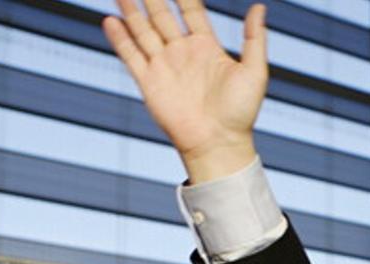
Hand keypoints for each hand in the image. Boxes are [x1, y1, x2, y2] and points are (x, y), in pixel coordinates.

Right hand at [102, 0, 267, 182]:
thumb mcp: (255, 72)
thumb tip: (259, 7)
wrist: (218, 143)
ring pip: (143, 31)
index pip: (191, 11)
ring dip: (132, 11)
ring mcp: (164, 66)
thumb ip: (254, 38)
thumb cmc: (241, 112)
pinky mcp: (149, 83)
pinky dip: (120, 38)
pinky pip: (131, 55)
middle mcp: (182, 53)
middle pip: (162, 16)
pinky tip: (111, 20)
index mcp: (206, 47)